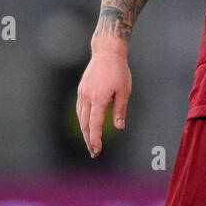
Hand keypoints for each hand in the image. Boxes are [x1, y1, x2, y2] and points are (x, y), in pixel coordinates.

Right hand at [76, 39, 131, 157]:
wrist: (106, 52)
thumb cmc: (119, 71)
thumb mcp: (125, 91)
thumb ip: (120, 110)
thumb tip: (119, 127)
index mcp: (99, 99)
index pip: (95, 125)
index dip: (95, 139)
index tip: (97, 150)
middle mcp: (88, 97)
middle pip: (85, 124)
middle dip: (89, 140)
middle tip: (94, 153)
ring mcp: (82, 93)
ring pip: (81, 118)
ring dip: (85, 132)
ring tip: (90, 142)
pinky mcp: (81, 90)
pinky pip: (80, 109)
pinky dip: (83, 120)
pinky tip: (87, 125)